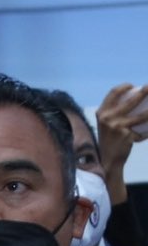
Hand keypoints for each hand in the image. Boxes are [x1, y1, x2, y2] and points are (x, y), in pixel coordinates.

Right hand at [96, 84, 147, 202]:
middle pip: (130, 100)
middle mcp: (107, 117)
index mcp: (101, 112)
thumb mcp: (106, 125)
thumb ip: (114, 114)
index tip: (133, 86)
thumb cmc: (109, 140)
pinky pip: (143, 130)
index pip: (113, 93)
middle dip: (144, 92)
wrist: (107, 159)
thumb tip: (133, 100)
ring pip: (141, 115)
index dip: (124, 87)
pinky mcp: (126, 135)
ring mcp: (117, 126)